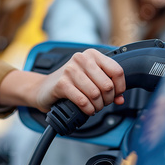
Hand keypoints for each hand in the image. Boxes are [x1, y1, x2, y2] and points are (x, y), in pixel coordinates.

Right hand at [0, 49, 125, 114]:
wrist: (43, 88)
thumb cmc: (70, 83)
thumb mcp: (90, 80)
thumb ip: (108, 86)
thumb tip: (120, 98)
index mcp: (92, 55)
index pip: (117, 71)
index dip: (120, 87)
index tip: (116, 95)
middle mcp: (82, 59)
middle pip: (107, 85)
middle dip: (107, 99)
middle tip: (102, 103)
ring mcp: (71, 70)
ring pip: (95, 94)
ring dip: (97, 106)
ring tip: (94, 107)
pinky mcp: (62, 83)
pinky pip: (83, 100)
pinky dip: (88, 109)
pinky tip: (87, 110)